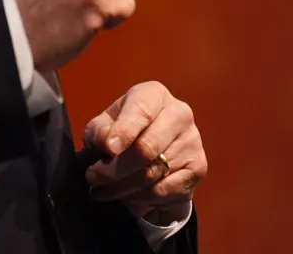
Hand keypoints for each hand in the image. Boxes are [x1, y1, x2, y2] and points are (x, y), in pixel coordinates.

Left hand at [82, 81, 206, 225]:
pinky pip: (165, 191)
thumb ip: (100, 130)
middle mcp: (179, 113)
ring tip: (103, 191)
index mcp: (154, 95)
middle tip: (93, 179)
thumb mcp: (104, 125)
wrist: (154, 147)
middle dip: (115, 169)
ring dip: (122, 188)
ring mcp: (192, 141)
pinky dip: (141, 198)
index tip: (109, 149)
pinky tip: (128, 196)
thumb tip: (107, 142)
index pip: (141, 112)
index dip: (124, 131)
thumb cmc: (123, 130)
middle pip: (146, 148)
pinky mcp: (198, 168)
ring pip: (153, 174)